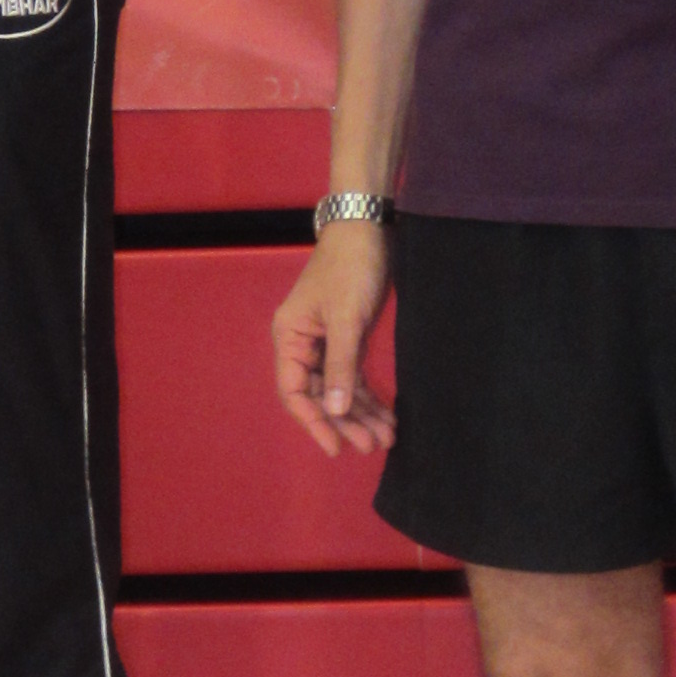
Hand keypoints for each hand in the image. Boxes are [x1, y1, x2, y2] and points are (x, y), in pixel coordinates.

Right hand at [272, 222, 395, 457]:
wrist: (367, 230)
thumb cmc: (350, 269)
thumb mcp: (346, 318)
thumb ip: (340, 366)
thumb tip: (334, 410)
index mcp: (290, 338)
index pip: (293, 391)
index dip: (314, 422)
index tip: (336, 447)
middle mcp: (303, 345)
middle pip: (318, 395)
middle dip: (346, 422)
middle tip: (372, 446)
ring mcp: (325, 343)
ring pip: (339, 389)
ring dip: (361, 414)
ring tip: (386, 438)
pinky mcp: (347, 339)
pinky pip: (353, 376)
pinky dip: (369, 396)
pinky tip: (386, 416)